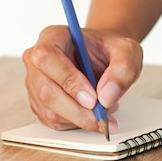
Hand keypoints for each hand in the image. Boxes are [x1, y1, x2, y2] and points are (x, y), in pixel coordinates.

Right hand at [22, 25, 142, 133]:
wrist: (102, 58)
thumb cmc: (109, 50)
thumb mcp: (127, 50)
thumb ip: (123, 69)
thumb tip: (106, 96)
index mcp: (53, 37)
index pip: (47, 58)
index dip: (69, 80)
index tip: (93, 98)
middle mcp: (37, 60)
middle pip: (46, 90)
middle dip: (77, 110)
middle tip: (103, 116)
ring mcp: (35, 83)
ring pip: (49, 110)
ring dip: (80, 118)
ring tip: (104, 110)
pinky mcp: (39, 103)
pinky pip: (53, 121)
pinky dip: (76, 123)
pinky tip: (92, 113)